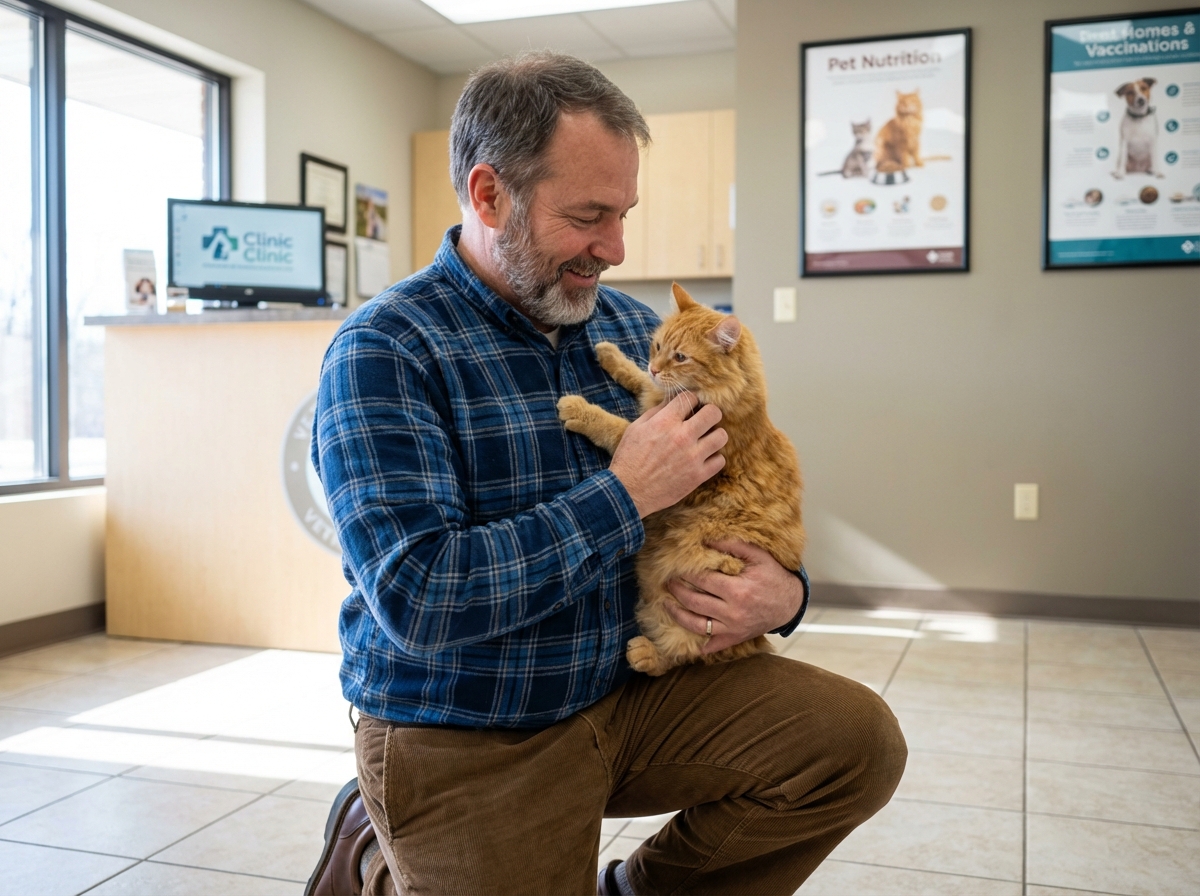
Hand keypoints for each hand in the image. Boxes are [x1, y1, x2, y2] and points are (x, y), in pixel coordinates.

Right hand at [609, 392, 726, 517]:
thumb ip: (656, 412)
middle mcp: (682, 436)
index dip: (691, 400)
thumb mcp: (636, 428)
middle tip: (703, 421)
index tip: (689, 408)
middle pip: (713, 413)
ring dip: (714, 436)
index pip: (691, 398)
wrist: (628, 491)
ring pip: (721, 436)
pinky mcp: (698, 476)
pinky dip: (713, 458)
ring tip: (705, 440)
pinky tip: (703, 459)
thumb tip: (672, 401)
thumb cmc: (629, 459)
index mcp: (665, 422)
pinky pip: (720, 460)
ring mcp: (693, 457)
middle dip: (709, 414)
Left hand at [664, 540, 803, 653]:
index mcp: (737, 590)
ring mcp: (733, 628)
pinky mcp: (735, 638)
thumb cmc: (775, 577)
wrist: (791, 603)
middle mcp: (732, 612)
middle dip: (677, 590)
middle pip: (694, 601)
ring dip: (678, 615)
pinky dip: (700, 645)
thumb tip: (707, 539)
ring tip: (666, 604)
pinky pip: (713, 644)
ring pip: (697, 625)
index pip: (703, 580)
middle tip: (667, 582)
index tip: (676, 566)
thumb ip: (733, 545)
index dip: (687, 572)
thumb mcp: (759, 556)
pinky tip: (687, 640)